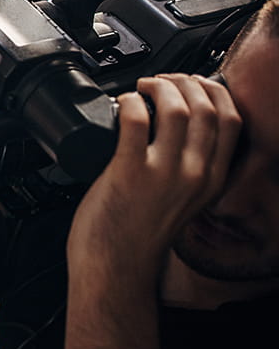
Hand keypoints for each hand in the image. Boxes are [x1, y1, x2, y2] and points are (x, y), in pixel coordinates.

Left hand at [69, 74, 240, 276]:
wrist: (115, 268)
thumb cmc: (137, 236)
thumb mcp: (182, 201)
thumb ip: (186, 171)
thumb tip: (173, 133)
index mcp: (211, 181)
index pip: (232, 121)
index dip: (214, 92)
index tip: (195, 82)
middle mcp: (195, 176)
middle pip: (207, 108)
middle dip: (185, 82)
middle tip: (162, 81)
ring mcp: (164, 174)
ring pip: (177, 109)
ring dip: (158, 88)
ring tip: (142, 88)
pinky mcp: (130, 173)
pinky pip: (136, 121)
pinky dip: (130, 103)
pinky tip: (123, 103)